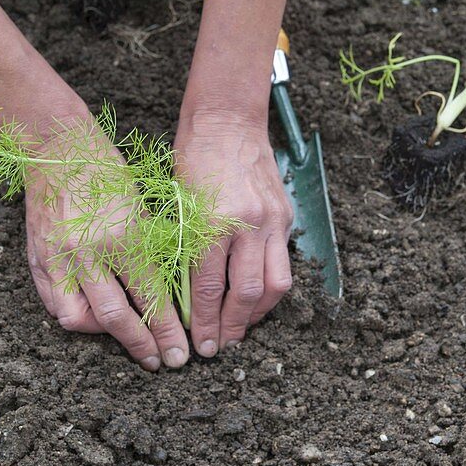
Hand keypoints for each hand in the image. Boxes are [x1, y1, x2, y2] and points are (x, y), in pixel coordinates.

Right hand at [24, 122, 190, 370]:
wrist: (59, 149)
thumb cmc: (109, 173)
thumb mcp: (142, 209)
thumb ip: (152, 254)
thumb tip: (171, 297)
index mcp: (123, 235)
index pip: (150, 297)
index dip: (166, 330)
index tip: (179, 353)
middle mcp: (89, 251)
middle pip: (116, 317)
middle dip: (142, 345)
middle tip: (161, 362)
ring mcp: (59, 256)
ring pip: (80, 318)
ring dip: (105, 335)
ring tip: (126, 338)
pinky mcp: (38, 258)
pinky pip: (55, 304)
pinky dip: (76, 316)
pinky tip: (94, 319)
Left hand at [174, 111, 293, 356]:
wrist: (228, 119)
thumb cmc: (193, 155)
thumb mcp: (179, 202)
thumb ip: (186, 247)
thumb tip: (186, 295)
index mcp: (214, 220)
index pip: (207, 285)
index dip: (203, 320)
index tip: (200, 343)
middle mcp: (249, 223)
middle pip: (246, 293)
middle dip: (232, 326)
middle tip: (220, 346)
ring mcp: (273, 220)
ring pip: (275, 285)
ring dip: (257, 313)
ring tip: (240, 328)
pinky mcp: (286, 217)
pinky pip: (283, 263)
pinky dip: (269, 286)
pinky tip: (254, 297)